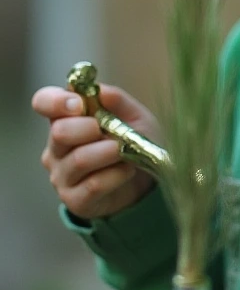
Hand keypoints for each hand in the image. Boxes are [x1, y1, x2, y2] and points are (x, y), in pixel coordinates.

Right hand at [32, 83, 158, 219]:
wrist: (146, 180)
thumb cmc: (134, 142)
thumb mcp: (133, 115)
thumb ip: (116, 101)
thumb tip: (99, 90)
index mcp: (65, 119)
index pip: (43, 102)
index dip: (56, 101)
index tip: (79, 104)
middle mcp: (56, 147)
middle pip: (59, 133)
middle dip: (89, 128)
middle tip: (113, 131)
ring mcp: (61, 175)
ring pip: (79, 160)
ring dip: (109, 152)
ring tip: (126, 150)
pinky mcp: (74, 200)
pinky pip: (93, 184)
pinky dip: (116, 174)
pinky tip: (128, 170)